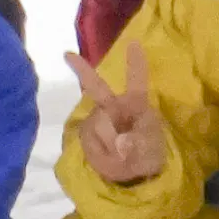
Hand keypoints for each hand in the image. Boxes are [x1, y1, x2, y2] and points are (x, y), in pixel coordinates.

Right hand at [70, 46, 170, 186]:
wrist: (131, 175)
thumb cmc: (146, 155)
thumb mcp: (151, 152)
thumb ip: (139, 146)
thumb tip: (121, 143)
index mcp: (135, 104)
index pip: (136, 81)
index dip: (136, 64)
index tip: (134, 43)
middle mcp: (113, 106)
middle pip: (96, 86)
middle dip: (82, 69)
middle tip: (67, 54)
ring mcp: (98, 118)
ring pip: (99, 124)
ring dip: (110, 144)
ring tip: (121, 158)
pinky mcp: (86, 133)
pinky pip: (90, 140)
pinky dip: (101, 154)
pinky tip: (108, 158)